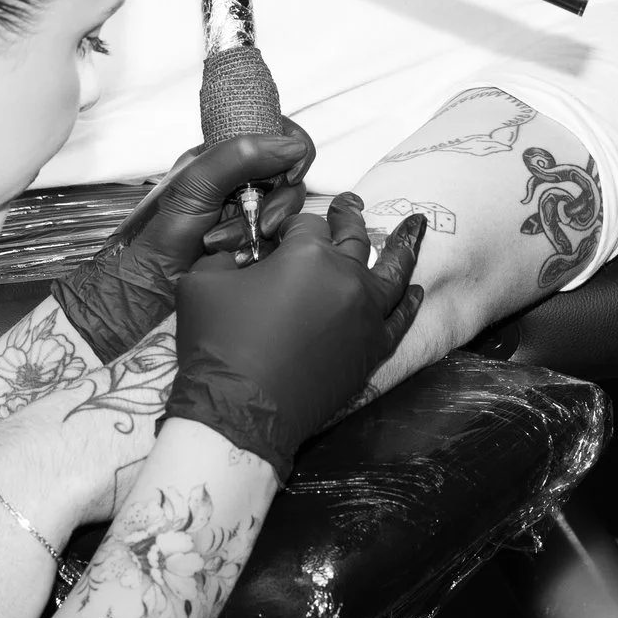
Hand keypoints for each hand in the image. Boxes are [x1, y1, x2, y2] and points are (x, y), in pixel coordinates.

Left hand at [52, 126, 312, 360]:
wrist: (152, 283)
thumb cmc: (163, 232)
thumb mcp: (197, 184)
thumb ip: (241, 156)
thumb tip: (293, 145)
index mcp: (226, 155)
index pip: (277, 136)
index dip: (294, 152)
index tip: (289, 175)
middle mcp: (241, 180)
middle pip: (289, 179)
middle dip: (275, 205)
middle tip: (260, 225)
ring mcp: (248, 211)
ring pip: (284, 213)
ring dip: (257, 232)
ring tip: (226, 245)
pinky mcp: (254, 241)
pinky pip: (278, 240)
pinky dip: (259, 250)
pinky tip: (236, 258)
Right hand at [165, 195, 425, 478]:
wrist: (239, 413)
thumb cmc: (218, 346)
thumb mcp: (201, 282)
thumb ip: (226, 256)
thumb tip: (239, 254)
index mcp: (307, 255)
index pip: (305, 223)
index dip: (288, 225)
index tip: (276, 234)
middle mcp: (346, 278)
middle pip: (355, 238)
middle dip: (349, 216)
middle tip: (350, 204)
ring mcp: (366, 316)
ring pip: (394, 273)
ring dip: (403, 246)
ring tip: (414, 226)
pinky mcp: (371, 350)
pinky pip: (400, 320)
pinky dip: (410, 303)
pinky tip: (416, 290)